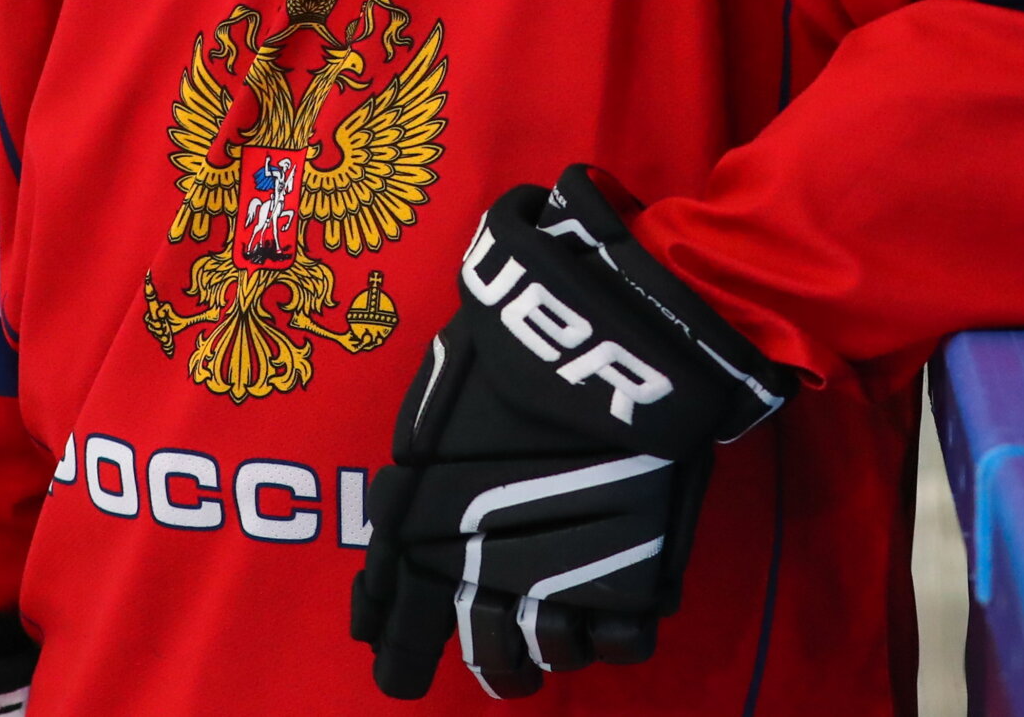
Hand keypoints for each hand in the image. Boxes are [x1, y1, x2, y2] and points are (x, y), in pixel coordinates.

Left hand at [351, 167, 794, 699]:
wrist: (590, 348)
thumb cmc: (494, 368)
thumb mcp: (421, 432)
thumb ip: (406, 510)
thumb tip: (388, 558)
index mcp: (428, 550)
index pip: (402, 639)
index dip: (400, 664)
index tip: (401, 675)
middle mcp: (489, 586)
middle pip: (491, 661)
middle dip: (496, 663)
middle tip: (506, 654)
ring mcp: (565, 589)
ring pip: (557, 655)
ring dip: (556, 639)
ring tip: (564, 611)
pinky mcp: (635, 581)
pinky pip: (624, 644)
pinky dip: (617, 629)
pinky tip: (615, 598)